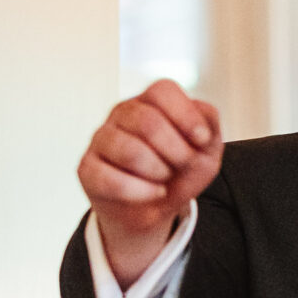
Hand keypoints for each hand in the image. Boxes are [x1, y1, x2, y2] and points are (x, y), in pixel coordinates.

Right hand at [78, 79, 222, 289]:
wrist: (157, 207)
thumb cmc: (180, 170)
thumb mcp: (206, 148)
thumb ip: (209, 122)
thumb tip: (199, 110)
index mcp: (151, 101)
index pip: (162, 90)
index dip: (187, 116)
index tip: (202, 140)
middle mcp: (122, 113)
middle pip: (147, 121)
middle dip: (177, 151)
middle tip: (184, 164)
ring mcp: (102, 138)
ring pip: (129, 151)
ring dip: (158, 171)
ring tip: (165, 179)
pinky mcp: (88, 168)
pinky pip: (110, 179)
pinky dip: (140, 192)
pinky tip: (153, 193)